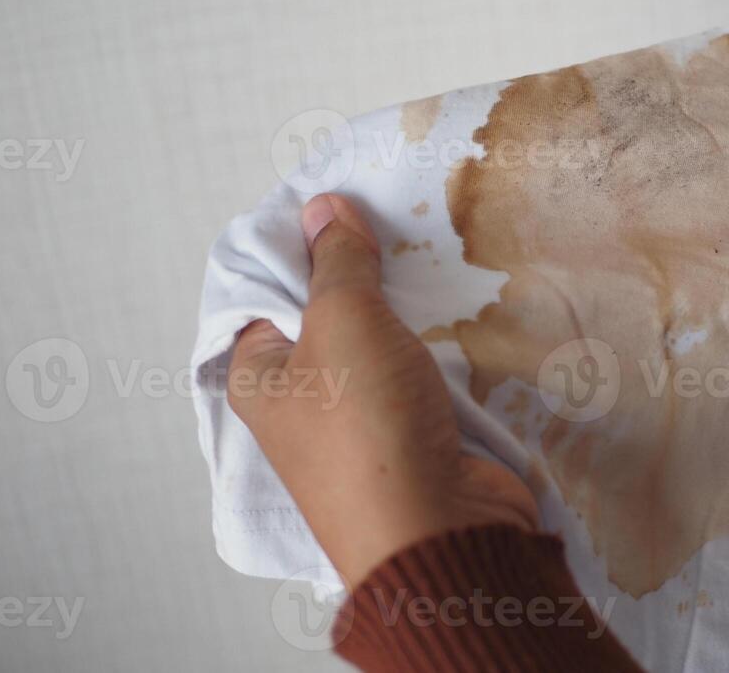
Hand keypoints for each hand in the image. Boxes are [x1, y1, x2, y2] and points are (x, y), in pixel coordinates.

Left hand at [227, 193, 537, 587]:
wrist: (439, 531)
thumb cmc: (367, 427)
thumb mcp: (344, 323)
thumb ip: (337, 262)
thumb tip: (321, 207)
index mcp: (259, 375)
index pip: (267, 290)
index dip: (301, 242)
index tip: (345, 196)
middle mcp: (303, 400)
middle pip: (331, 312)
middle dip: (367, 269)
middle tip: (402, 216)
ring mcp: (363, 420)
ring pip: (384, 341)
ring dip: (412, 307)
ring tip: (441, 249)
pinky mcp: (416, 433)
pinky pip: (424, 373)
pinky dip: (443, 345)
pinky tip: (469, 306)